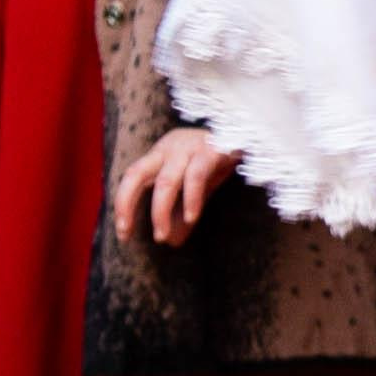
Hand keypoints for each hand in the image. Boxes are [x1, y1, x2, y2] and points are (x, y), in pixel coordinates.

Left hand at [113, 126, 239, 248]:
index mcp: (160, 153)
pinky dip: (191, 200)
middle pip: (136, 174)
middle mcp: (169, 147)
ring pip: (166, 181)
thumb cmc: (218, 160)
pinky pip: (196, 177)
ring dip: (160, 212)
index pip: (131, 177)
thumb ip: (182, 212)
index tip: (124, 233)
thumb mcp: (195, 189)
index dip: (123, 204)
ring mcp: (189, 147)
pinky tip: (192, 218)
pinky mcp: (212, 150)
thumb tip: (170, 241)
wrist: (252, 134)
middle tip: (127, 233)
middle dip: (127, 205)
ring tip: (162, 237)